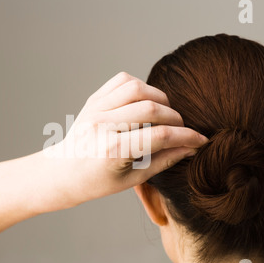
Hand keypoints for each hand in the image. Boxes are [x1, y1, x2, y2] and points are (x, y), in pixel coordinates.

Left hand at [45, 72, 207, 206]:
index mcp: (112, 150)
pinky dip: (140, 86)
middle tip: (181, 129)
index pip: (159, 136)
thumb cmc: (97, 181)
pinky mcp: (93, 100)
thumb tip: (191, 147)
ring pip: (137, 88)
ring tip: (165, 114)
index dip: (186, 137)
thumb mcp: (133, 178)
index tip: (200, 140)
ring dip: (159, 98)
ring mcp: (95, 109)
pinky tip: (145, 101)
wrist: (63, 172)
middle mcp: (102, 125)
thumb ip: (164, 160)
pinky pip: (122, 80)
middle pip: (150, 109)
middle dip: (175, 118)